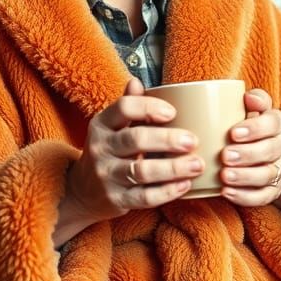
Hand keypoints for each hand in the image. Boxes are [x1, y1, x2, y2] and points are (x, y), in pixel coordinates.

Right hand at [65, 77, 202, 222]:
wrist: (83, 192)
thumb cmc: (107, 152)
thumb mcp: (110, 127)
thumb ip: (127, 105)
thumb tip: (136, 80)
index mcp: (101, 124)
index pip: (124, 108)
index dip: (149, 108)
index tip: (173, 112)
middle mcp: (101, 148)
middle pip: (136, 139)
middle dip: (168, 139)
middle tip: (192, 140)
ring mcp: (107, 176)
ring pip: (142, 170)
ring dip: (173, 168)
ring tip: (197, 164)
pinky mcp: (116, 200)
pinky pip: (145, 197)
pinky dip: (168, 191)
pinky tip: (185, 184)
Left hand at [219, 88, 280, 206]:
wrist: (266, 154)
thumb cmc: (251, 126)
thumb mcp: (254, 110)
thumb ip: (255, 100)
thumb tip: (248, 97)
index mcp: (280, 123)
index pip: (272, 124)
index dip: (254, 129)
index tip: (232, 133)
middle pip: (270, 151)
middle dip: (247, 154)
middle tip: (224, 156)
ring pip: (267, 175)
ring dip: (245, 177)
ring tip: (224, 176)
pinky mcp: (275, 190)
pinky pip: (263, 197)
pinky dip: (245, 197)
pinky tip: (227, 193)